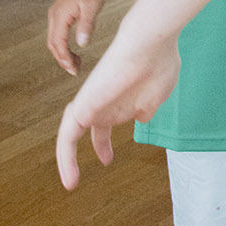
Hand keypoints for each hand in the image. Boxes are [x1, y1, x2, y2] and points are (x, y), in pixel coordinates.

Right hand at [47, 0, 107, 73]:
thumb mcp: (92, 7)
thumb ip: (86, 26)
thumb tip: (81, 44)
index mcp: (60, 16)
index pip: (58, 43)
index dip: (64, 59)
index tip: (73, 70)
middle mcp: (54, 16)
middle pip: (52, 44)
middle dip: (62, 59)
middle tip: (75, 70)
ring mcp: (56, 14)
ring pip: (54, 39)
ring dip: (63, 53)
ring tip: (77, 63)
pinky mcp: (61, 12)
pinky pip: (58, 33)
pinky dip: (64, 44)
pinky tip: (75, 48)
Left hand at [56, 29, 180, 189]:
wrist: (149, 43)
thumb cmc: (159, 62)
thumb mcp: (158, 94)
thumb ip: (148, 107)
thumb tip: (141, 119)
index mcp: (123, 98)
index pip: (112, 118)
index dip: (110, 137)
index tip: (110, 156)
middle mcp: (106, 100)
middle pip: (96, 124)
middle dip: (100, 142)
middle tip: (105, 159)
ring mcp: (93, 103)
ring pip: (73, 132)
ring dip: (70, 158)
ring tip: (71, 183)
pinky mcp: (82, 106)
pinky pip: (68, 137)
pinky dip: (66, 158)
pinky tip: (70, 180)